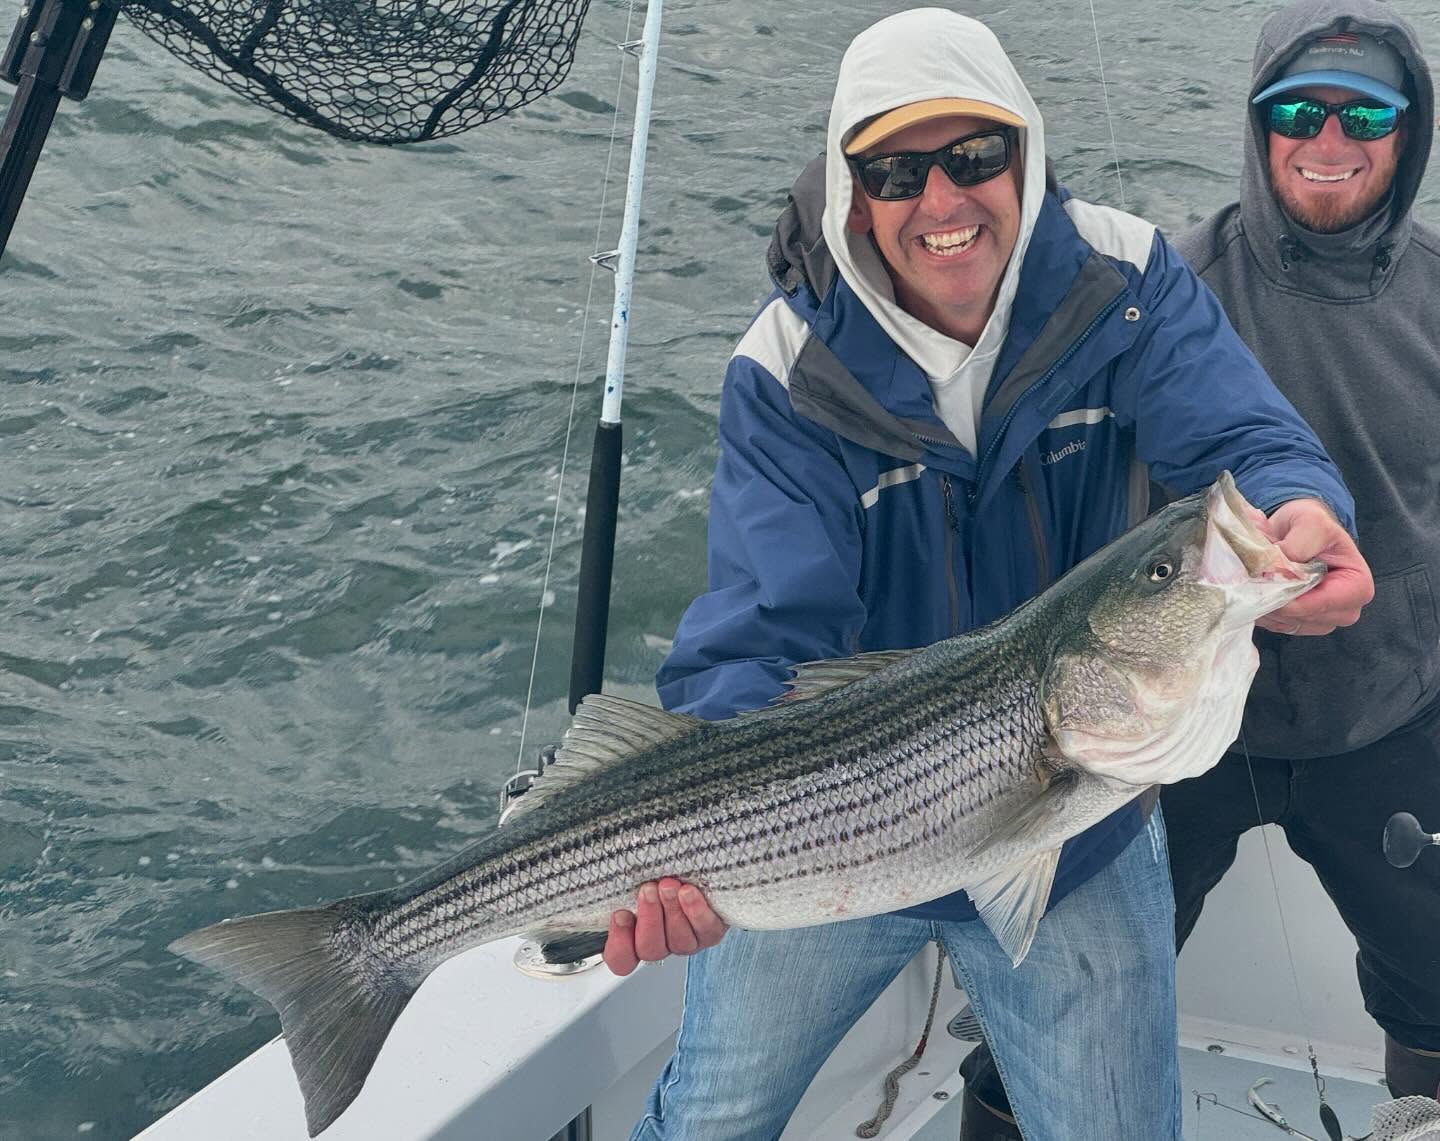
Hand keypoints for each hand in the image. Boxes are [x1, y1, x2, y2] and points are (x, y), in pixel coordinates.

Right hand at [602, 878, 727, 976]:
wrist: (701, 863)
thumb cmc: (660, 868)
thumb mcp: (634, 873)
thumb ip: (617, 881)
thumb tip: (592, 866)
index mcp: (636, 935)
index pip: (621, 959)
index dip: (619, 944)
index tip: (620, 915)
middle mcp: (662, 942)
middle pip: (650, 949)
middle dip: (648, 919)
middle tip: (647, 891)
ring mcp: (687, 940)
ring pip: (678, 942)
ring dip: (671, 911)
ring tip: (669, 886)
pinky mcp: (711, 932)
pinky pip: (706, 932)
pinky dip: (697, 913)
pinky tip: (689, 893)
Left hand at [1253, 498, 1373, 634]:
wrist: (1299, 529)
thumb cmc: (1312, 524)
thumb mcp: (1311, 523)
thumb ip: (1296, 546)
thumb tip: (1274, 570)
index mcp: (1358, 586)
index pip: (1319, 604)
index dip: (1287, 596)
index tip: (1262, 581)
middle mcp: (1345, 609)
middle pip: (1303, 616)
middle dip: (1274, 600)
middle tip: (1251, 579)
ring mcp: (1323, 620)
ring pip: (1286, 623)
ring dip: (1265, 605)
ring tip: (1253, 581)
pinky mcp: (1301, 623)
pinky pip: (1277, 625)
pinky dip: (1263, 610)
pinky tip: (1256, 591)